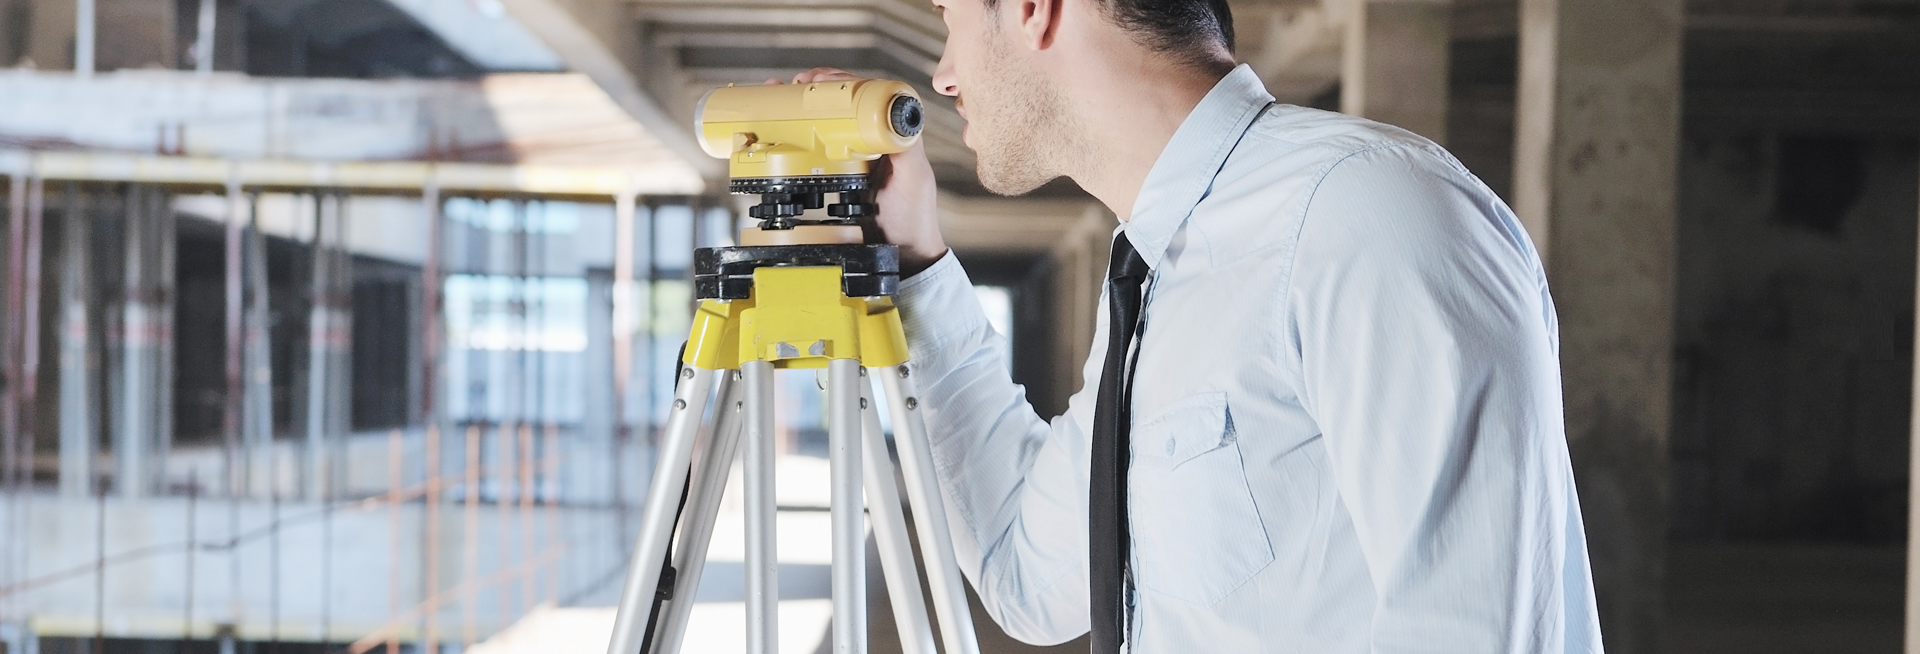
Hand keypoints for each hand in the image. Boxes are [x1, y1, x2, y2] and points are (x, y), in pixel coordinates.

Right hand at [785, 67, 948, 276]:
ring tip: (784, 97)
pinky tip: (787, 130)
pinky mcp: (842, 175)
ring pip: (830, 123)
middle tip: (795, 85)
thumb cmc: (913, 219)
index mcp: (896, 135)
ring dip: (806, 108)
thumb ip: (906, 148)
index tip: (821, 80)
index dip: (844, 82)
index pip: (869, 95)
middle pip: (844, 104)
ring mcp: (857, 157)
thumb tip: (896, 117)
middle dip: (818, 90)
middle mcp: (875, 141)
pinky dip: (802, 135)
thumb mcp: (913, 180)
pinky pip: (821, 148)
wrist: (902, 255)